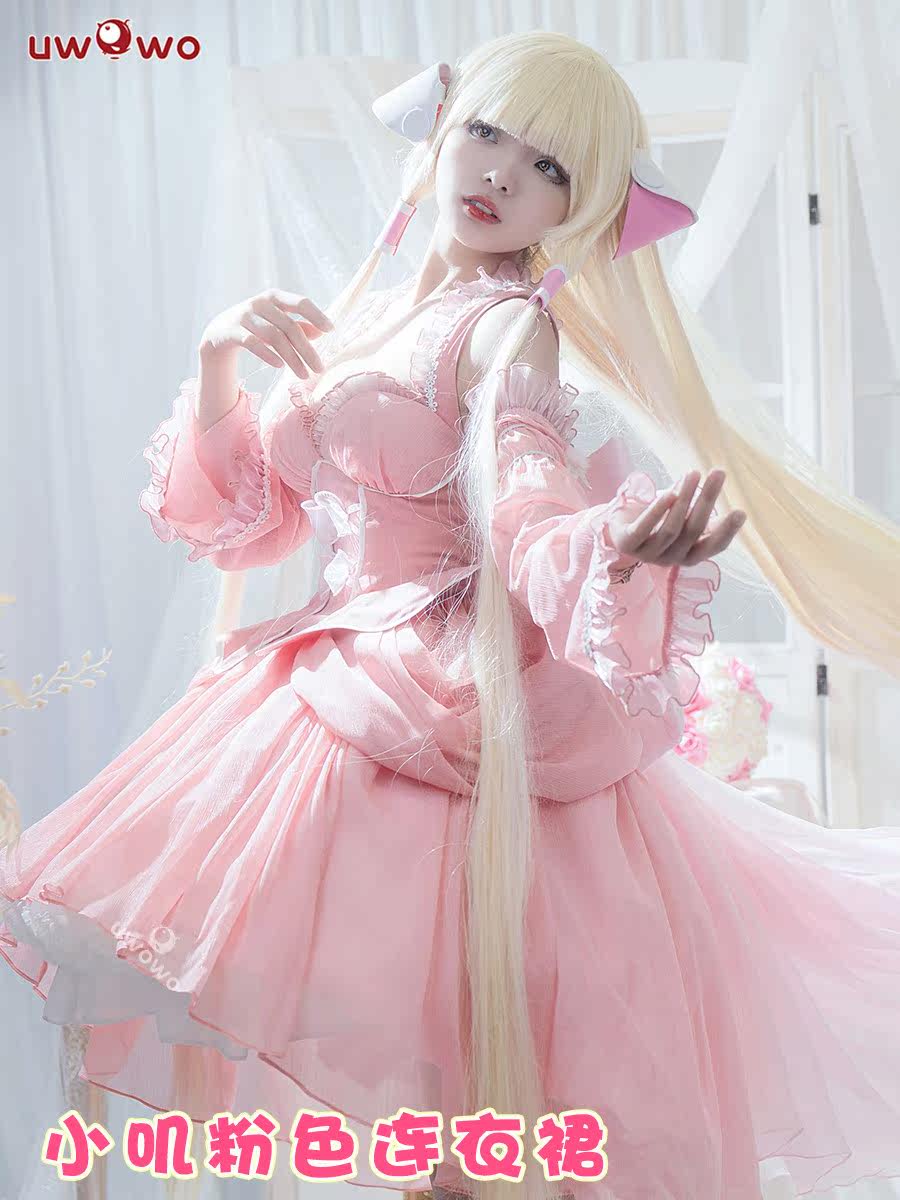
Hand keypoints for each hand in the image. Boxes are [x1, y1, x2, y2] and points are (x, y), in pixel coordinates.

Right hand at [199, 288, 333, 380]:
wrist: (218, 333)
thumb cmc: (255, 327)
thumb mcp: (277, 323)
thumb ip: (298, 326)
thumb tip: (322, 331)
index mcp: (274, 297)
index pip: (300, 302)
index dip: (316, 315)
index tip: (331, 330)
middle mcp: (259, 303)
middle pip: (289, 326)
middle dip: (307, 349)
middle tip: (320, 369)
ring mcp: (243, 316)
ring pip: (274, 337)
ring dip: (292, 358)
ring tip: (304, 375)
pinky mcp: (231, 331)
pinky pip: (252, 343)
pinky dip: (267, 355)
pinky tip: (279, 366)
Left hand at [606, 469, 746, 567]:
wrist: (620, 524)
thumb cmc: (660, 520)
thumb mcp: (685, 518)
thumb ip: (704, 515)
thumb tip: (732, 505)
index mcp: (690, 555)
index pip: (713, 547)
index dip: (727, 532)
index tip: (741, 512)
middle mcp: (671, 559)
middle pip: (693, 530)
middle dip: (707, 500)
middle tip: (719, 474)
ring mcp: (649, 554)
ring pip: (671, 529)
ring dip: (685, 498)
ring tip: (693, 473)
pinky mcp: (628, 544)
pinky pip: (644, 529)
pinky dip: (658, 511)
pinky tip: (669, 493)